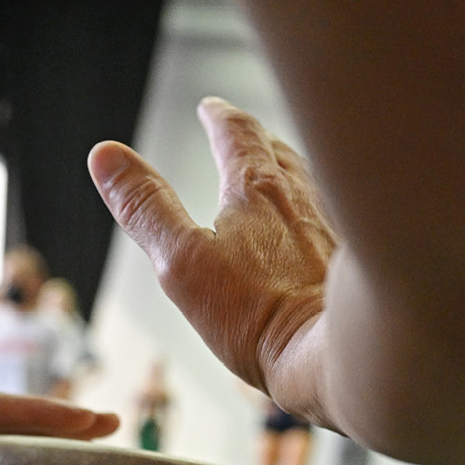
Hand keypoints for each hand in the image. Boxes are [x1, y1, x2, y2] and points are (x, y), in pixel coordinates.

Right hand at [87, 98, 335, 419]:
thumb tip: (104, 155)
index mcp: (259, 192)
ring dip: (297, 174)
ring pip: (317, 189)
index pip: (238, 136)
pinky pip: (342, 227)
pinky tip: (328, 238)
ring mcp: (339, 234)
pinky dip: (328, 217)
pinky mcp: (359, 270)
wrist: (347, 357)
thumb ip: (146, 209)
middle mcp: (308, 201)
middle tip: (249, 133)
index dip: (220, 119)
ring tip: (288, 174)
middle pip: (284, 156)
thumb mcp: (183, 262)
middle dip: (260, 141)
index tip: (212, 108)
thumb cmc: (263, 316)